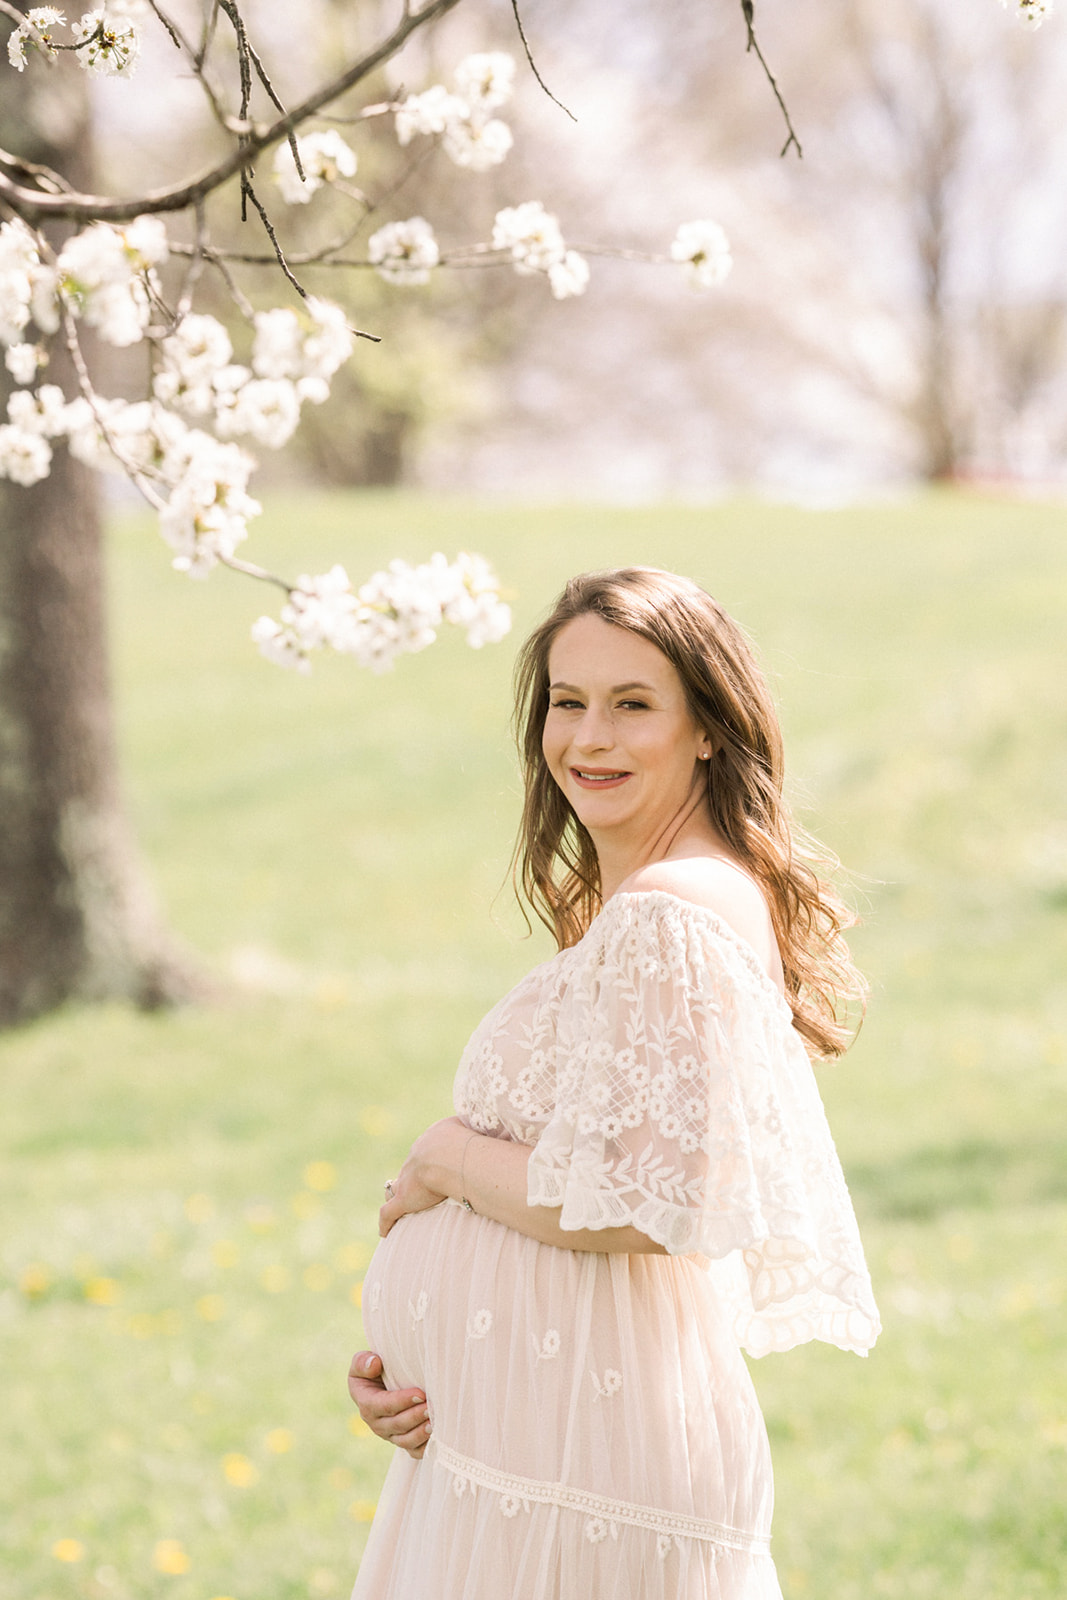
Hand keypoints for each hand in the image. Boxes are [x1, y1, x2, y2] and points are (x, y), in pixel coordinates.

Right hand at [347, 1350, 432, 1458]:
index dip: (401, 1401)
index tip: (420, 1393)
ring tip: (434, 1422)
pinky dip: (425, 1447)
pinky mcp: (403, 1441)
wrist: (383, 1382)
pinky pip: (414, 1451)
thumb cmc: (374, 1369)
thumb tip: (374, 1363)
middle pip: (397, 1424)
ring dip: (420, 1433)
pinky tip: (437, 1437)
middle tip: (431, 1407)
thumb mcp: (361, 1361)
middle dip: (415, 1416)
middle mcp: (377, 1423)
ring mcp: (391, 1435)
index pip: (383, 1405)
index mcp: (367, 1404)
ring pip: (405, 1440)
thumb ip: (362, 1362)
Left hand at [378, 1115, 467, 1237]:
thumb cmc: (467, 1142)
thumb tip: (493, 1127)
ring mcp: (405, 1180)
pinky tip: (386, 1232)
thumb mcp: (473, 1127)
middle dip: (414, 1177)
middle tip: (421, 1186)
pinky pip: (388, 1213)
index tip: (437, 1166)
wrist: (451, 1156)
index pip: (427, 1150)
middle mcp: (413, 1158)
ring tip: (398, 1203)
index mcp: (430, 1142)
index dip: (431, 1159)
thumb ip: (478, 1128)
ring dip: (395, 1194)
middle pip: (410, 1167)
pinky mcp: (402, 1199)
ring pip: (393, 1187)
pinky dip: (386, 1222)